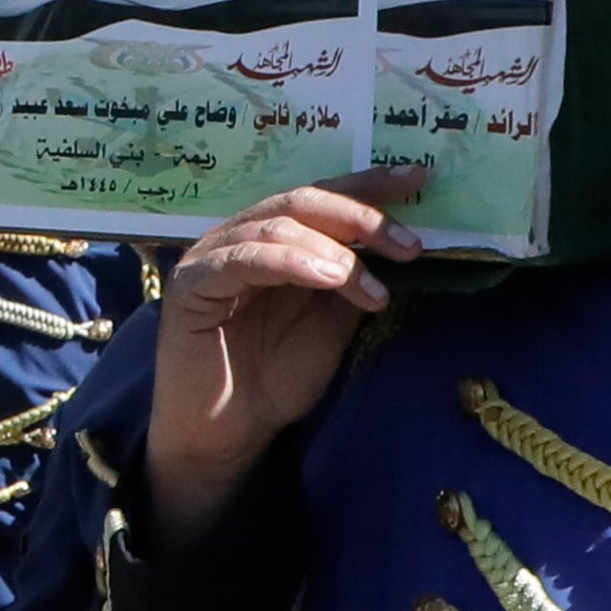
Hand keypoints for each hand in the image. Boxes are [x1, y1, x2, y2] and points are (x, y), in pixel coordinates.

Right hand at [145, 165, 423, 548]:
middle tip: (406, 244)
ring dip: (332, 250)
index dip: (370, 185)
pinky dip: (289, 261)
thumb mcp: (332, 323)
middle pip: (304, 201)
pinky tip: (326, 278)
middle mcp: (244, 236)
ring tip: (368, 285)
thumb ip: (355, 281)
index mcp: (278, 240)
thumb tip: (402, 244)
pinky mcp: (191, 282)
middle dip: (361, 217)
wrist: (227, 432)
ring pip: (277, 226)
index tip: (418, 179)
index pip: (325, 197)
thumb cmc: (275, 378)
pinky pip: (242, 259)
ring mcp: (214, 255)